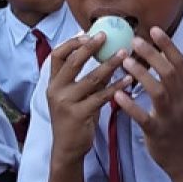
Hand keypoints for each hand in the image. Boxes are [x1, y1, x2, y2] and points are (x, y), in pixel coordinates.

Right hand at [46, 34, 132, 163]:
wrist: (67, 148)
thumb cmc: (75, 118)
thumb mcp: (75, 95)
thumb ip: (86, 78)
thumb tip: (106, 54)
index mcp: (53, 83)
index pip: (57, 55)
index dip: (72, 42)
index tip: (88, 33)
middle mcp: (56, 90)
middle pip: (73, 62)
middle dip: (90, 47)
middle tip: (107, 36)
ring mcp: (66, 103)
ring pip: (91, 78)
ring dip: (109, 64)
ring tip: (125, 54)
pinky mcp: (79, 115)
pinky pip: (101, 97)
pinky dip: (116, 87)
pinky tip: (129, 80)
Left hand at [114, 28, 182, 177]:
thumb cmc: (182, 129)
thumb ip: (175, 84)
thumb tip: (161, 60)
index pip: (180, 63)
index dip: (167, 45)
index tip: (154, 29)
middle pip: (169, 72)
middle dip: (152, 54)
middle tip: (134, 40)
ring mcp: (171, 117)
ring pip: (158, 91)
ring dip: (142, 74)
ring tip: (125, 61)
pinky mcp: (159, 133)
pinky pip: (144, 117)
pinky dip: (131, 105)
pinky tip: (117, 96)